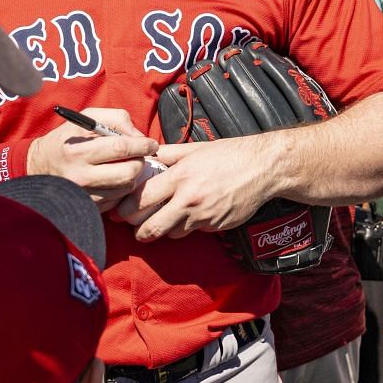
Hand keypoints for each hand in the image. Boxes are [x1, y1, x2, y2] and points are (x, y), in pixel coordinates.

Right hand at [26, 106, 160, 208]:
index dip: (142, 146)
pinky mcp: (88, 207)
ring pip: (126, 188)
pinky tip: (114, 178)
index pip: (120, 148)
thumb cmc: (66, 139)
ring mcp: (85, 195)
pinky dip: (122, 188)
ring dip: (133, 175)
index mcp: (78, 151)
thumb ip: (115, 119)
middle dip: (140, 162)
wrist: (39, 168)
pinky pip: (117, 200)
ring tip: (125, 165)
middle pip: (127, 172)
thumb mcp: (86, 118)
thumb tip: (139, 137)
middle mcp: (80, 176)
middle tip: (139, 155)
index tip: (151, 144)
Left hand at [114, 136, 283, 240]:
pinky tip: (191, 213)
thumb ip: (167, 154)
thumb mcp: (194, 149)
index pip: (141, 200)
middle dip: (138, 231)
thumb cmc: (228, 154)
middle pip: (151, 228)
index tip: (119, 212)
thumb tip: (145, 156)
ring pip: (170, 233)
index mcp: (180, 177)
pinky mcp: (215, 226)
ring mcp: (203, 217)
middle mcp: (189, 200)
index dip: (125, 210)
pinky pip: (192, 231)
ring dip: (164, 229)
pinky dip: (187, 226)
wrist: (263, 168)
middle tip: (134, 227)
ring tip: (163, 218)